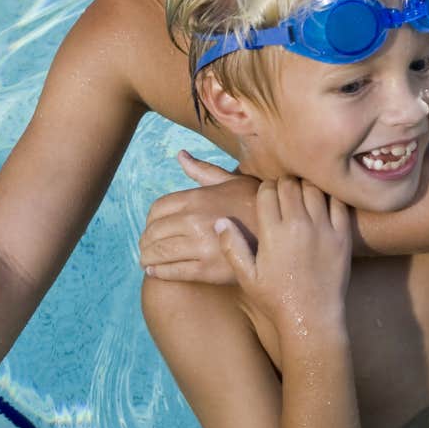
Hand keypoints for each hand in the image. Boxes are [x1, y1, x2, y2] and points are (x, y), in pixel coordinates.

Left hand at [139, 151, 259, 283]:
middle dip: (146, 241)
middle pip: (154, 232)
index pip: (158, 209)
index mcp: (197, 199)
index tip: (152, 227)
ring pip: (159, 253)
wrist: (282, 233)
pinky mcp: (207, 270)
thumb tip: (180, 155)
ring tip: (147, 261)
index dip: (150, 220)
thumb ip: (203, 171)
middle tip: (146, 247)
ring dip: (148, 257)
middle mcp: (194, 221)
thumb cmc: (256, 204)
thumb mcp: (231, 181)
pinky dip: (159, 272)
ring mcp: (200, 246)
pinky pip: (173, 271)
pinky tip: (154, 272)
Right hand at [217, 178, 351, 341]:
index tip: (266, 195)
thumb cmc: (276, 299)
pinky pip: (337, 202)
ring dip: (305, 186)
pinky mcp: (342, 236)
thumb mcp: (247, 277)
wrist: (312, 318)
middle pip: (290, 184)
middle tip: (283, 190)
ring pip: (313, 189)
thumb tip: (220, 221)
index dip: (264, 189)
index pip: (266, 190)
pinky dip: (329, 196)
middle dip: (283, 183)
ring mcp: (323, 229)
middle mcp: (298, 225)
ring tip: (301, 194)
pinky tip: (323, 202)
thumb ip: (231, 247)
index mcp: (273, 232)